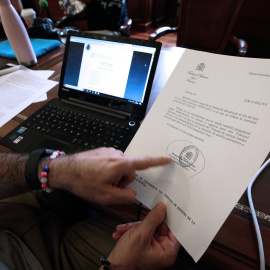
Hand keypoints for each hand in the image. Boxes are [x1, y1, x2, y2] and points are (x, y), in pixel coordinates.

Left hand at [47, 148, 171, 204]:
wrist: (65, 170)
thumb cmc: (84, 182)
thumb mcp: (106, 196)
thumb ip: (126, 196)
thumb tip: (132, 192)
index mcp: (120, 164)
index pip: (144, 162)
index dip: (157, 162)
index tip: (167, 159)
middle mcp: (117, 155)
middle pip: (130, 171)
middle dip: (121, 180)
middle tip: (107, 186)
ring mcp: (110, 152)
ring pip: (120, 168)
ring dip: (114, 176)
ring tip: (100, 180)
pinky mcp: (104, 151)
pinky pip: (112, 163)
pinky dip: (108, 171)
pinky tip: (97, 174)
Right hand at [107, 202, 179, 269]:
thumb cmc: (126, 260)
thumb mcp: (140, 235)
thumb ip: (152, 219)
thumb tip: (161, 208)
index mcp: (167, 252)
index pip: (174, 230)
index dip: (168, 219)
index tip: (162, 209)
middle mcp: (161, 251)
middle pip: (158, 227)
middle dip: (143, 224)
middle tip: (134, 224)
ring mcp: (152, 248)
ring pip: (147, 228)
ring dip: (133, 227)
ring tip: (124, 230)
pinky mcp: (144, 246)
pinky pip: (141, 233)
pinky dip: (131, 232)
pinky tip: (122, 234)